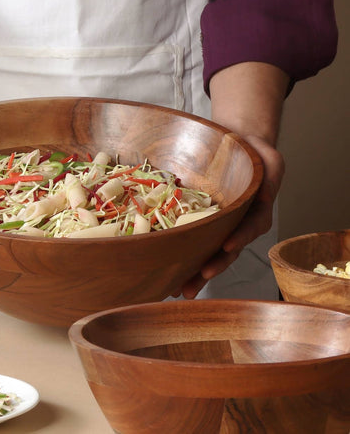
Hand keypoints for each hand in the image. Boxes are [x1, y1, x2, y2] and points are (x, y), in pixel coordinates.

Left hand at [179, 61, 288, 298]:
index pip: (248, 229)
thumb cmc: (255, 155)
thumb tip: (264, 197)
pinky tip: (166, 270)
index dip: (238, 238)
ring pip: (207, 252)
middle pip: (225, 252)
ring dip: (193, 272)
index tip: (226, 247)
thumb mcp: (270, 160)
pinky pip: (192, 238)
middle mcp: (236, 226)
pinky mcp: (202, 221)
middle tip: (194, 285)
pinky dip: (181, 254)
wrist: (235, 148)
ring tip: (178, 290)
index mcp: (255, 214)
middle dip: (210, 269)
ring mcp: (218, 226)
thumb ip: (270, 178)